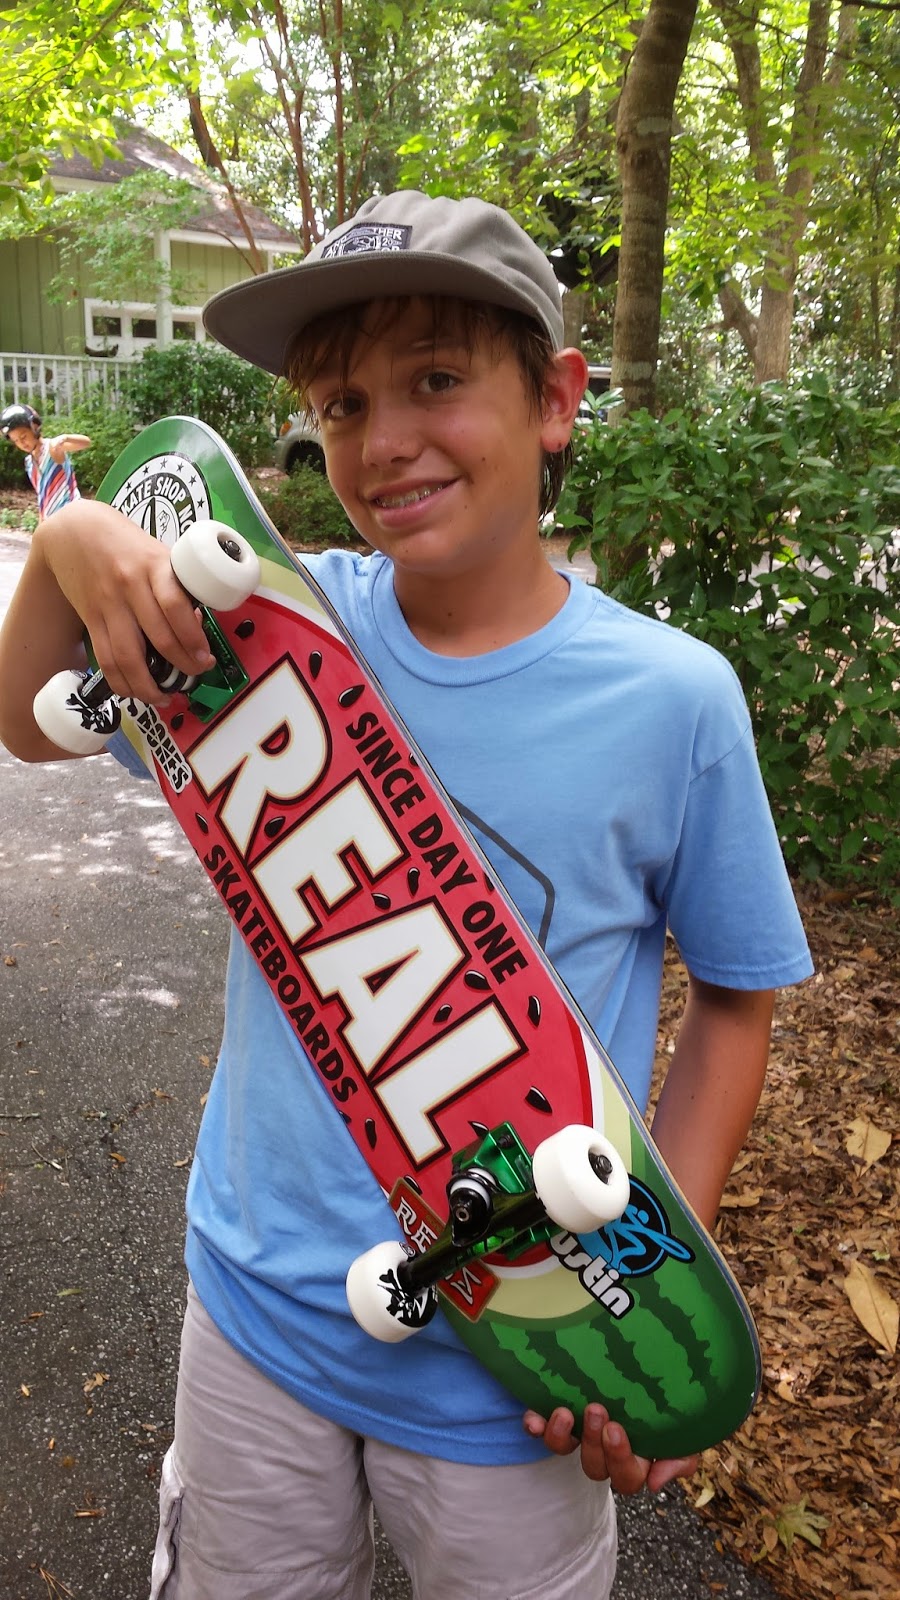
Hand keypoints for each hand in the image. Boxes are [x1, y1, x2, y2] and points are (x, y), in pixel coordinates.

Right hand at [39, 501, 213, 703]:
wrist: (74, 531)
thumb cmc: (126, 543)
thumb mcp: (157, 553)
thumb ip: (176, 584)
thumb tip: (199, 623)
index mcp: (154, 566)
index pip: (175, 606)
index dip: (193, 638)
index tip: (205, 657)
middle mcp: (130, 586)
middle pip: (158, 637)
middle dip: (181, 665)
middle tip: (195, 675)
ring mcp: (108, 605)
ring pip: (127, 656)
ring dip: (148, 686)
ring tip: (165, 697)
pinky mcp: (90, 619)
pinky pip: (105, 659)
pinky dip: (122, 682)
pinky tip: (136, 692)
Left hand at [523, 1403, 698, 1491]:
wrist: (642, 1345)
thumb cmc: (670, 1394)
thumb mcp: (686, 1426)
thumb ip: (680, 1457)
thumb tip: (655, 1483)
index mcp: (638, 1456)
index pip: (628, 1477)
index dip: (619, 1458)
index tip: (616, 1428)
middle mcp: (606, 1448)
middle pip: (595, 1467)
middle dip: (593, 1443)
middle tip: (597, 1410)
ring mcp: (581, 1432)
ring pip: (567, 1450)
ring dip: (563, 1437)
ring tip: (566, 1412)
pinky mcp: (559, 1415)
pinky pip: (542, 1429)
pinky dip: (537, 1426)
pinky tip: (533, 1418)